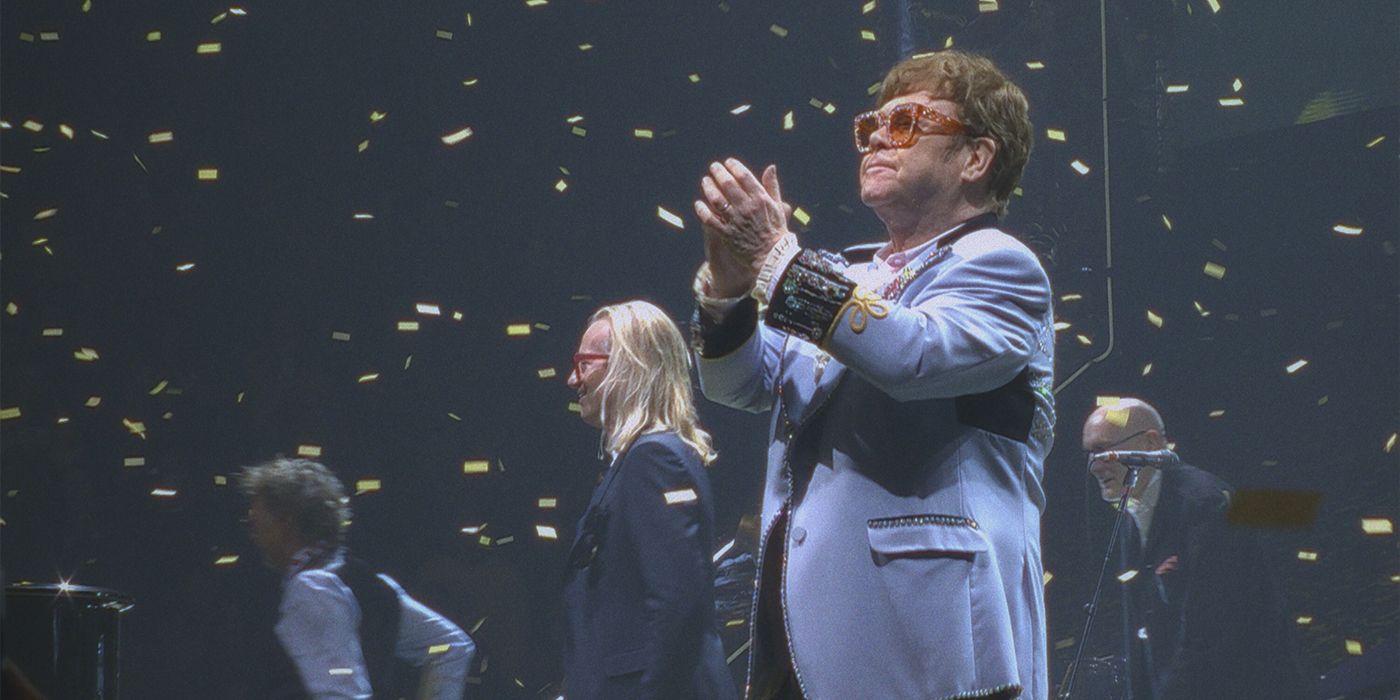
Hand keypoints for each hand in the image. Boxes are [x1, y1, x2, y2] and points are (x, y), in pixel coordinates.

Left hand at [694, 159, 791, 294]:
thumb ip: (772, 186)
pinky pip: (710, 219)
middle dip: (718, 173)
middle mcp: (747, 208)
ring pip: (717, 199)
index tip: (728, 162)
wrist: (772, 256)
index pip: (744, 176)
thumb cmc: (776, 230)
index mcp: (760, 199)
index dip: (734, 166)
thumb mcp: (777, 206)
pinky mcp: (726, 234)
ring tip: (705, 181)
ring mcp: (735, 221)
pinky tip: (698, 203)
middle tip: (713, 167)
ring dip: (709, 188)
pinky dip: (702, 210)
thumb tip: (771, 167)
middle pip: (728, 184)